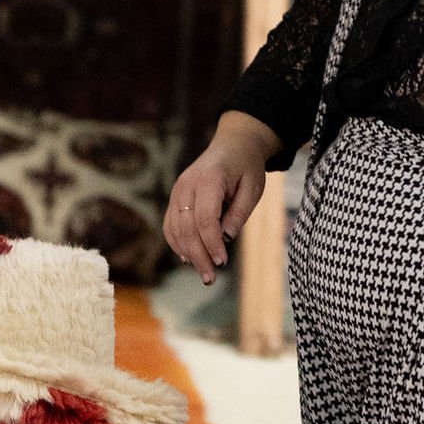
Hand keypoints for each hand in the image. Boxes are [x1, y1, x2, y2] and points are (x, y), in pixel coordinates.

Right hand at [164, 112, 275, 283]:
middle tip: (210, 278)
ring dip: (188, 253)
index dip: (211, 243)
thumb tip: (225, 239)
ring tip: (204, 273)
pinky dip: (177, 243)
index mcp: (208, 179)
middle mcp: (186, 184)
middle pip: (187, 227)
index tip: (222, 261)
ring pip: (175, 228)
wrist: (233, 145)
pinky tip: (189, 258)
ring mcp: (177, 191)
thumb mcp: (253, 187)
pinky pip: (170, 224)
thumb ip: (239, 212)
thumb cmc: (246, 167)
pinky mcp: (175, 198)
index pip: (204, 218)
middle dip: (198, 255)